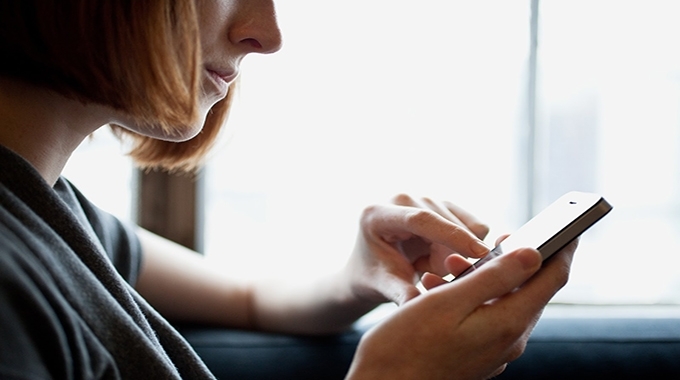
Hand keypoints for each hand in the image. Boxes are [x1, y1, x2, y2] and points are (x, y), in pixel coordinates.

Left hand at [344, 194, 490, 305]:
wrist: (372, 265)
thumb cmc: (373, 275)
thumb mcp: (381, 286)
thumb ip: (399, 292)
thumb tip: (417, 304)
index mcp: (379, 214)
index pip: (421, 220)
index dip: (452, 235)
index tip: (479, 253)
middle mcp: (402, 198)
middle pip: (447, 226)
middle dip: (446, 260)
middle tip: (423, 276)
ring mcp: (424, 198)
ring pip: (466, 227)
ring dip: (453, 255)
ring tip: (423, 264)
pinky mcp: (443, 204)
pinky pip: (474, 227)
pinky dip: (463, 248)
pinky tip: (436, 255)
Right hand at [346, 240, 576, 379]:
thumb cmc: (406, 346)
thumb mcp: (448, 303)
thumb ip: (494, 277)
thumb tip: (533, 254)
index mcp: (508, 324)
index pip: (552, 279)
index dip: (563, 248)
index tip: (569, 226)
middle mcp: (508, 341)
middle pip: (529, 289)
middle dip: (512, 259)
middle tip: (494, 238)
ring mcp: (493, 352)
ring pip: (503, 302)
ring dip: (483, 277)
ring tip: (448, 267)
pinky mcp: (477, 356)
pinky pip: (486, 317)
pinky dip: (471, 297)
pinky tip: (440, 290)